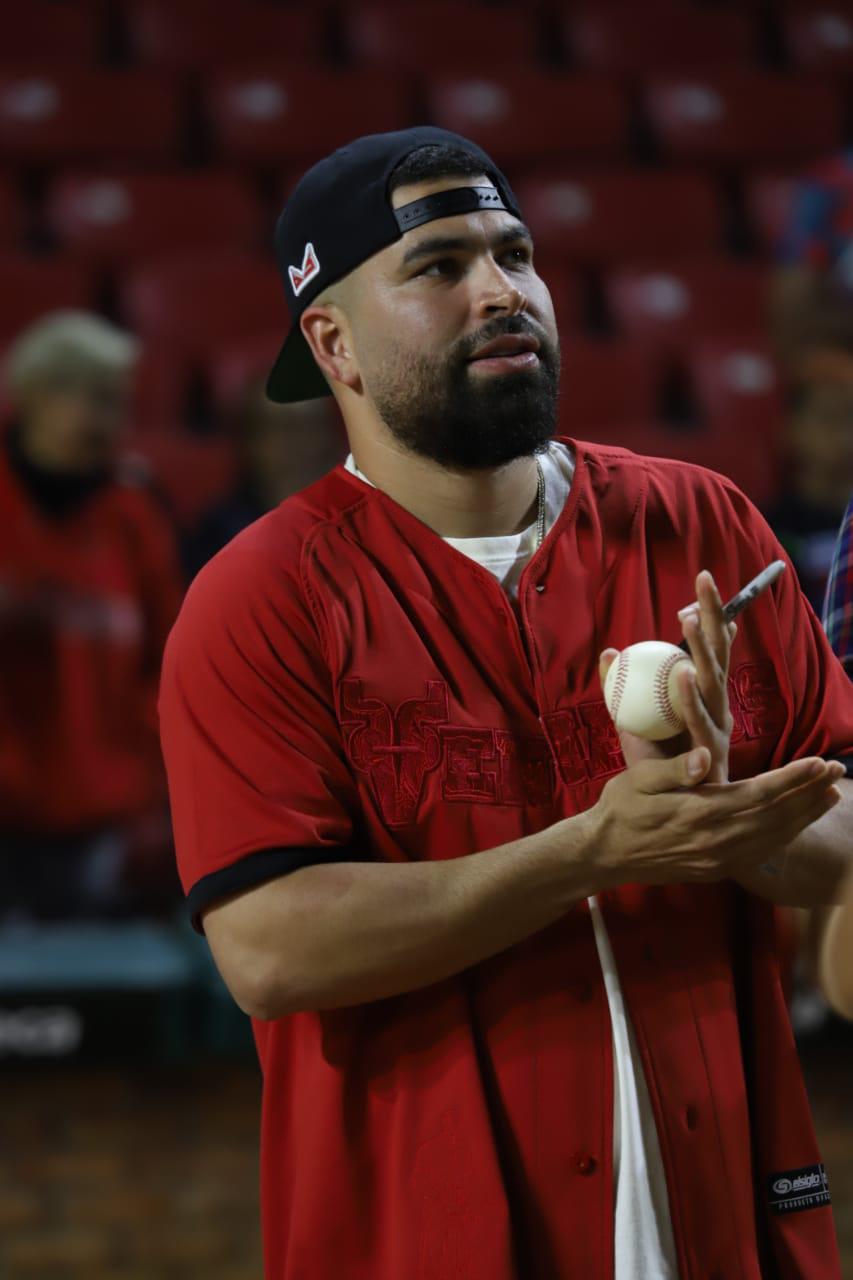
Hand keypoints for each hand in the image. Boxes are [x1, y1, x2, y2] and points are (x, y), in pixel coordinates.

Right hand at [587, 748, 844, 886]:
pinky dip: (785, 836)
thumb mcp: (637, 780)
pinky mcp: (716, 869)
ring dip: (805, 816)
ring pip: (773, 837)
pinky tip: (798, 824)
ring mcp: (718, 859)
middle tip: (838, 770)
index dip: (792, 779)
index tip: (819, 762)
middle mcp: (715, 840)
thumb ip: (673, 770)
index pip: (758, 794)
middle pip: (775, 816)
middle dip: (809, 792)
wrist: (604, 855)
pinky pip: (761, 852)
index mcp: (699, 813)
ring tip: (831, 795)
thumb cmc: (619, 809)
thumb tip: (705, 758)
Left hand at [599, 570, 735, 782]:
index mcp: (703, 696)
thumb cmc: (657, 764)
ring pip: (711, 683)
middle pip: (717, 654)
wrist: (670, 815)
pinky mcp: (708, 754)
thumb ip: (620, 687)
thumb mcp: (633, 719)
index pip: (708, 646)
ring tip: (689, 621)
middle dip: (712, 617)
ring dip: (701, 651)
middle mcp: (716, 708)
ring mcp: (716, 730)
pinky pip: (697, 722)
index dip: (708, 615)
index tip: (701, 580)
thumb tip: (609, 650)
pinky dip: (690, 700)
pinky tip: (681, 676)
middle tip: (703, 582)